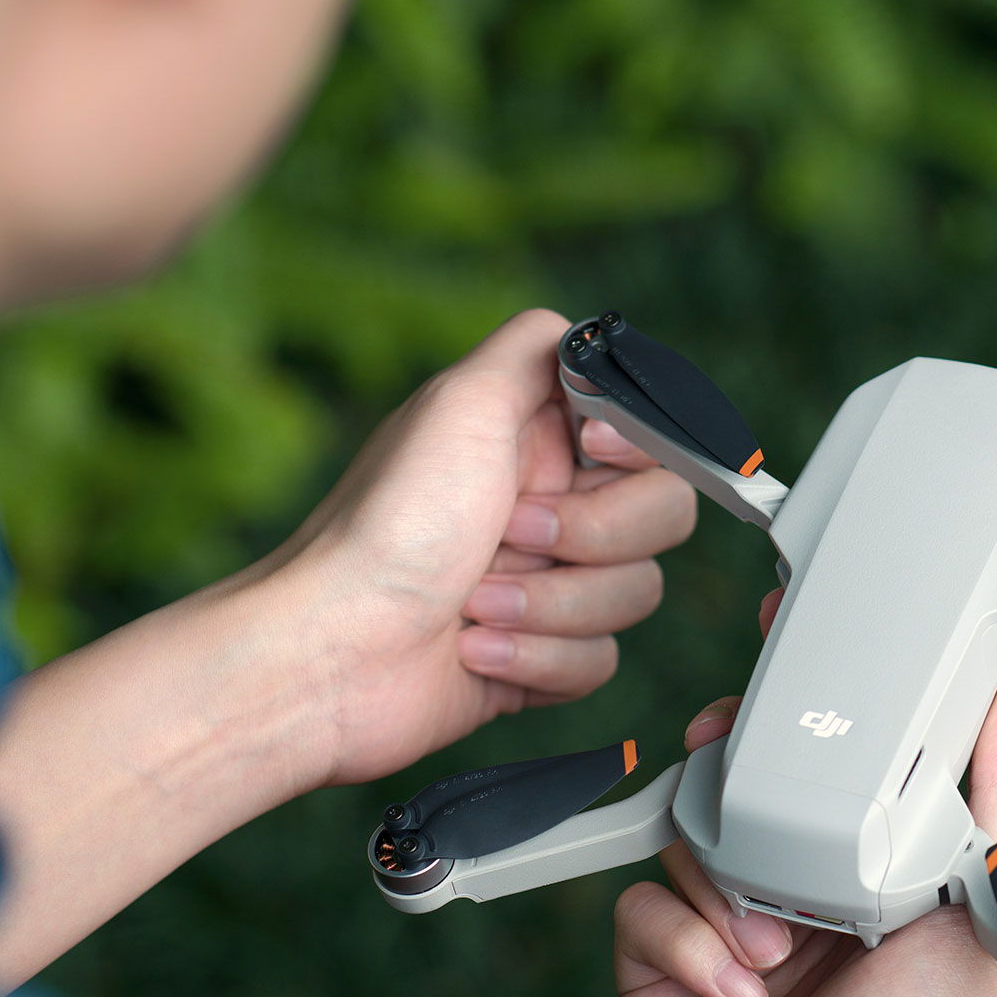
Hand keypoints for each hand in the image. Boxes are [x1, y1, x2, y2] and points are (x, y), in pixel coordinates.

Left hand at [242, 307, 697, 790]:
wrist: (333, 652)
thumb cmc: (388, 526)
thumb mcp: (459, 403)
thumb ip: (538, 349)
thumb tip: (594, 336)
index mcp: (538, 439)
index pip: (654, 436)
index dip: (638, 451)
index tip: (588, 453)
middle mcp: (552, 504)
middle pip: (663, 514)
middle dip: (590, 536)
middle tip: (509, 533)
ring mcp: (549, 583)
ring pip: (636, 594)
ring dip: (551, 604)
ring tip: (474, 602)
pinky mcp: (541, 656)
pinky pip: (600, 660)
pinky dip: (535, 659)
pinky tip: (471, 650)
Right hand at [611, 664, 996, 996]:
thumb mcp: (989, 904)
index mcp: (872, 861)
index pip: (835, 752)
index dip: (813, 700)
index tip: (795, 642)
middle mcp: (796, 884)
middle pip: (744, 772)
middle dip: (739, 758)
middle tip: (737, 749)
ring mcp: (720, 921)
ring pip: (687, 827)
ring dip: (727, 880)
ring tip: (775, 948)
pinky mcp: (659, 964)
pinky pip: (641, 903)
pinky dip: (686, 942)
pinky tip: (737, 992)